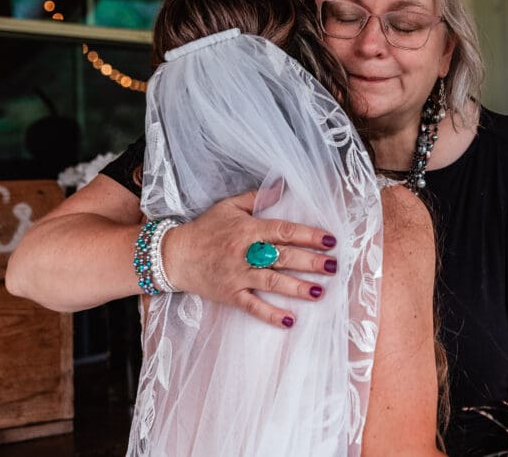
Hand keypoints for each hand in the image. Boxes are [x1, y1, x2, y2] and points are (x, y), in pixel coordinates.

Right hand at [162, 189, 337, 327]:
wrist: (174, 255)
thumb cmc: (204, 229)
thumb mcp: (228, 207)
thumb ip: (256, 197)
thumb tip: (282, 186)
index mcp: (248, 229)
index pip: (284, 231)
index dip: (308, 235)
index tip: (329, 240)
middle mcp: (244, 252)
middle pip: (283, 257)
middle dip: (310, 262)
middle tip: (333, 266)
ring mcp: (237, 275)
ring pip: (272, 281)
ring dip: (297, 288)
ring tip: (320, 291)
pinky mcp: (230, 294)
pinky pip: (252, 306)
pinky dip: (270, 314)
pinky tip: (290, 320)